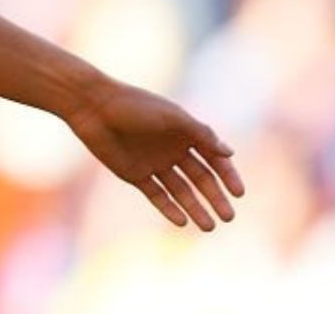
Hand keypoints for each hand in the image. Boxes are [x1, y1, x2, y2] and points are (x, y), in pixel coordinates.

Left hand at [64, 78, 245, 231]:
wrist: (95, 108)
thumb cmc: (136, 106)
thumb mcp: (173, 118)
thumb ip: (201, 135)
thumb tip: (230, 152)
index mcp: (186, 132)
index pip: (214, 157)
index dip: (228, 175)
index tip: (239, 193)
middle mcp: (174, 149)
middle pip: (200, 178)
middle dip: (215, 197)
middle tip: (229, 217)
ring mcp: (155, 163)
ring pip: (181, 191)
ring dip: (196, 208)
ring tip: (210, 227)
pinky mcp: (135, 175)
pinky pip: (157, 195)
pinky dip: (170, 208)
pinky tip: (183, 222)